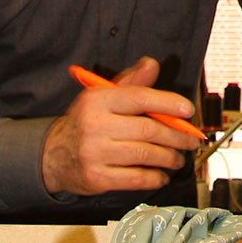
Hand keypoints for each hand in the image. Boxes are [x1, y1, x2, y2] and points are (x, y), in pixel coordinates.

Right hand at [41, 56, 201, 194]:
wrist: (52, 155)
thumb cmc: (85, 122)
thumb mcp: (102, 96)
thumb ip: (130, 81)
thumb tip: (151, 65)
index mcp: (98, 100)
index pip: (141, 98)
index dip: (169, 104)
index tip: (188, 111)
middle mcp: (94, 125)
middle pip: (148, 129)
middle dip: (177, 136)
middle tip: (190, 140)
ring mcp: (94, 153)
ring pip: (145, 154)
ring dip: (169, 157)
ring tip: (177, 158)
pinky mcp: (96, 177)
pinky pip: (135, 178)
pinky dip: (154, 177)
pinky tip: (161, 175)